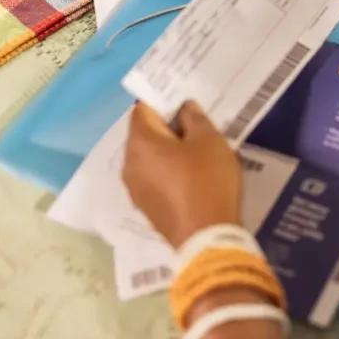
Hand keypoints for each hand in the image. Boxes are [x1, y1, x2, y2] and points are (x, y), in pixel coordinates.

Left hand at [123, 101, 241, 248]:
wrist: (206, 236)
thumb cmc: (207, 181)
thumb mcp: (210, 141)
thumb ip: (195, 118)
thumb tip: (184, 108)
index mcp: (140, 143)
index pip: (143, 110)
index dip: (164, 102)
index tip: (186, 103)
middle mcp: (129, 164)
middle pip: (144, 135)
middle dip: (167, 128)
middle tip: (196, 127)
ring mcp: (135, 189)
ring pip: (149, 159)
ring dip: (168, 152)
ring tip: (196, 153)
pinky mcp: (146, 208)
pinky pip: (154, 179)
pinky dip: (168, 173)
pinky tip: (191, 177)